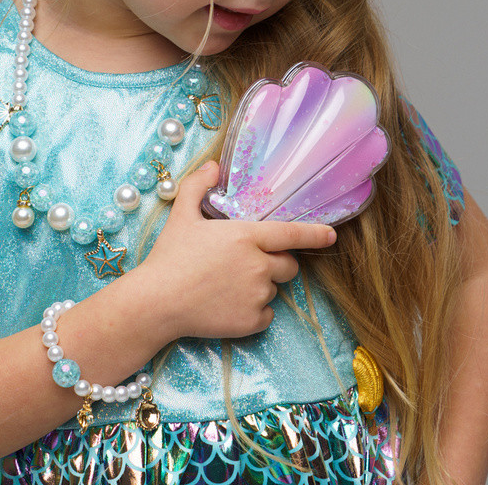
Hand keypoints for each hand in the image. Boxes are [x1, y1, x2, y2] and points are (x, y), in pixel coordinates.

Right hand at [139, 161, 336, 340]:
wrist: (156, 303)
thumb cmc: (169, 256)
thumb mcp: (181, 215)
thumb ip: (198, 186)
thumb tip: (212, 165)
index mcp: (246, 236)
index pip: (291, 233)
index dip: (315, 234)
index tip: (332, 235)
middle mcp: (259, 265)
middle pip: (288, 265)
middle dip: (275, 263)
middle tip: (246, 263)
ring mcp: (257, 295)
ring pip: (275, 289)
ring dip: (261, 286)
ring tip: (227, 285)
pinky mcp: (252, 322)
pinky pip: (266, 315)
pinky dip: (254, 311)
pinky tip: (228, 305)